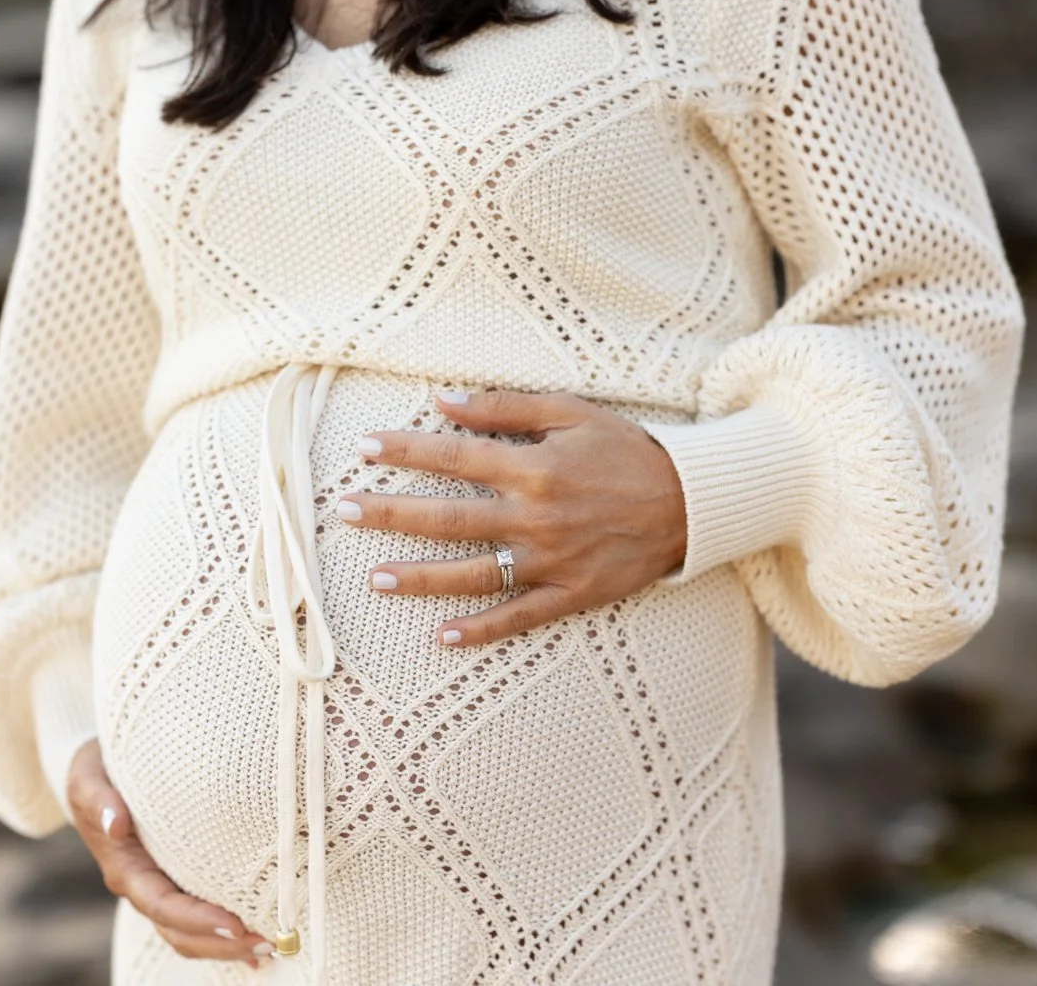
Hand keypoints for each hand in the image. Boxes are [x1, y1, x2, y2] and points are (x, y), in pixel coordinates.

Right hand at [66, 739, 274, 966]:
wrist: (96, 772)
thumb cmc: (97, 772)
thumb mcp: (89, 778)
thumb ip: (99, 799)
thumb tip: (116, 823)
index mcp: (125, 870)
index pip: (162, 906)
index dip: (197, 920)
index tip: (234, 924)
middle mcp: (144, 887)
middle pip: (180, 932)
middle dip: (222, 944)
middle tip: (268, 944)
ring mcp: (160, 887)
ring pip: (191, 933)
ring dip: (229, 945)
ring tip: (273, 945)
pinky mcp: (176, 880)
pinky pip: (200, 917)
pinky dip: (226, 936)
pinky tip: (257, 943)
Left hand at [337, 388, 687, 647]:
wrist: (692, 502)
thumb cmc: (628, 451)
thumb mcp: (572, 413)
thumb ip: (506, 407)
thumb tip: (443, 399)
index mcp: (534, 468)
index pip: (453, 458)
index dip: (404, 452)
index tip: (362, 448)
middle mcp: (536, 518)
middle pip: (448, 519)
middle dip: (392, 515)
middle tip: (344, 513)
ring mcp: (551, 562)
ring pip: (473, 575)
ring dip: (421, 578)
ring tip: (375, 578)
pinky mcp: (571, 594)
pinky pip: (519, 618)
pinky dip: (481, 630)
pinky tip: (442, 637)